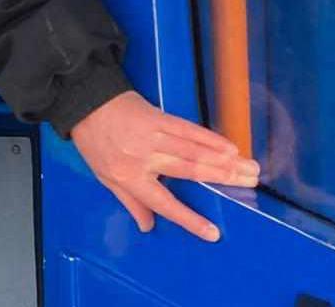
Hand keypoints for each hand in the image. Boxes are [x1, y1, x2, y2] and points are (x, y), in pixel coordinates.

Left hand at [70, 91, 260, 241]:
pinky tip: (228, 146)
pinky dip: (209, 138)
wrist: (84, 101)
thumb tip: (148, 227)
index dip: (188, 219)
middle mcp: (142, 157)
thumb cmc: (94, 141)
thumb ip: (130, 201)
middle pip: (188, 171)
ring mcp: (151, 135)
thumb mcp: (104, 175)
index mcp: (128, 176)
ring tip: (249, 168)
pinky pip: (187, 129)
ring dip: (224, 160)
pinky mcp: (156, 117)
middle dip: (222, 178)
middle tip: (250, 183)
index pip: (162, 203)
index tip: (213, 233)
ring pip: (192, 151)